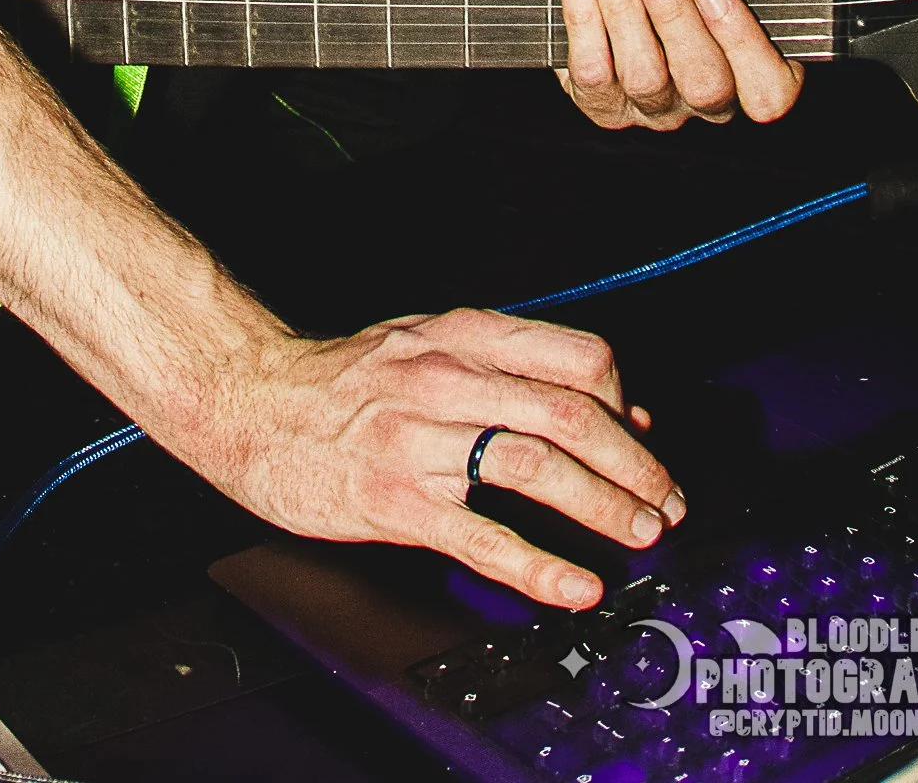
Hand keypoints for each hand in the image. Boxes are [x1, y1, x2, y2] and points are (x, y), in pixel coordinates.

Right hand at [209, 310, 683, 608]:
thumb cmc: (343, 378)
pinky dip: (539, 566)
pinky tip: (574, 585)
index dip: (625, 401)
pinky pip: (482, 537)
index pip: (574, 356)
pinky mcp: (396, 501)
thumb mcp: (427, 342)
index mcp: (460, 333)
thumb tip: (610, 406)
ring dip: (603, 506)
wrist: (252, 402)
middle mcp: (445, 378)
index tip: (644, 439)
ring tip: (638, 535)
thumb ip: (508, 367)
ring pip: (535, 466)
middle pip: (568, 413)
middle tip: (664, 501)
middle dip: (632, 463)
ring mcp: (419, 440)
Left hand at [544, 0, 807, 131]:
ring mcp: (656, 104)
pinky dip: (583, 19)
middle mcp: (712, 97)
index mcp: (758, 62)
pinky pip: (593, 76)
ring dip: (623, 10)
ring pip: (645, 81)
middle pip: (704, 86)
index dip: (744, 47)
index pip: (769, 92)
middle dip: (673, 18)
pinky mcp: (601, 98)